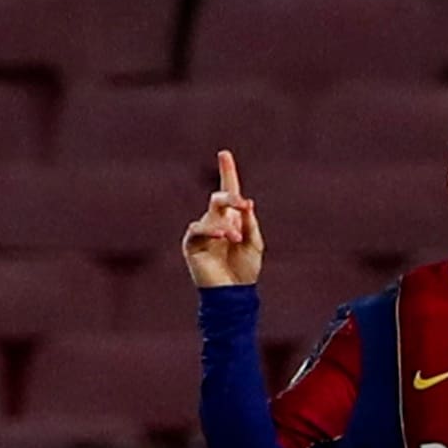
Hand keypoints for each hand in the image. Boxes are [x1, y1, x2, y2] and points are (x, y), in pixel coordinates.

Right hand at [182, 150, 264, 286]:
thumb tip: (247, 202)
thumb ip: (250, 223)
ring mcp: (203, 232)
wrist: (233, 293)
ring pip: (212, 215)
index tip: (224, 153)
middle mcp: (215, 221)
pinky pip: (198, 229)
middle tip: (244, 205)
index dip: (227, 172)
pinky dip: (212, 230)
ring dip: (227, 225)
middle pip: (219, 197)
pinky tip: (224, 237)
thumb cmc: (245, 270)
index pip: (228, 191)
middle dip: (231, 197)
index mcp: (231, 219)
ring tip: (237, 239)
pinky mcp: (192, 244)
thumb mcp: (254, 243)